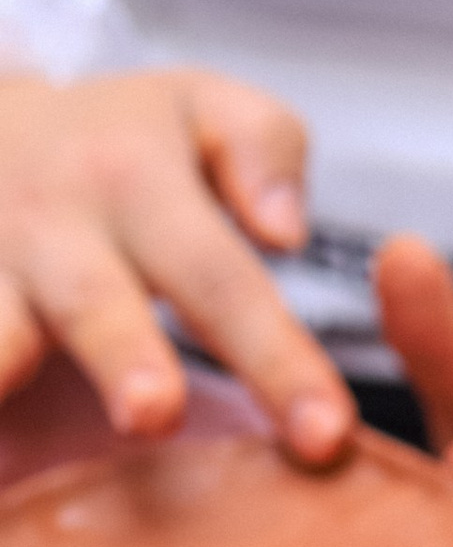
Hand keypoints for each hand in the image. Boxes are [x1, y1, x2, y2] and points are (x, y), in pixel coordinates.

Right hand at [0, 67, 352, 459]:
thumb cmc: (123, 144)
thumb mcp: (201, 109)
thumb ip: (262, 147)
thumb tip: (284, 230)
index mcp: (135, 177)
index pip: (221, 279)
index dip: (275, 357)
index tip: (325, 437)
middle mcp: (52, 223)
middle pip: (96, 301)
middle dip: (125, 358)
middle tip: (153, 415)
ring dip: (0, 362)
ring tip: (4, 388)